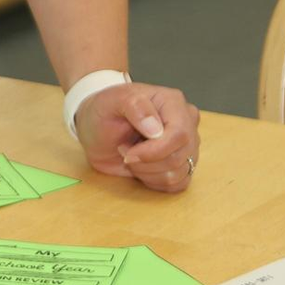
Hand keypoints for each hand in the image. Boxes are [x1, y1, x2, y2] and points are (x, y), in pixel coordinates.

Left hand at [74, 82, 200, 192]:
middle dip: (145, 162)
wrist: (96, 129)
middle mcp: (187, 123)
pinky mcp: (182, 165)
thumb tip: (156, 130)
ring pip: (177, 174)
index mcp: (173, 102)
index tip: (128, 153)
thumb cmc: (104, 112)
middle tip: (124, 150)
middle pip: (179, 157)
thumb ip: (134, 107)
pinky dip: (153, 181)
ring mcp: (187, 145)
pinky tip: (140, 167)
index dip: (154, 151)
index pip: (179, 134)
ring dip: (146, 172)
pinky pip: (177, 184)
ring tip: (131, 155)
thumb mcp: (110, 101)